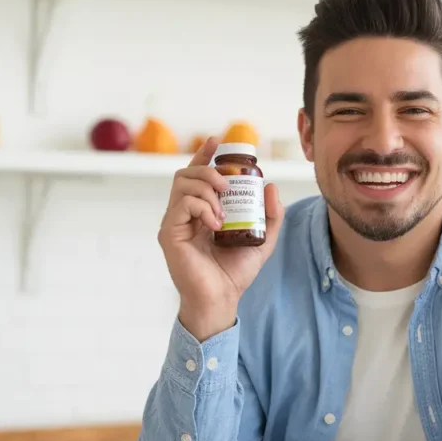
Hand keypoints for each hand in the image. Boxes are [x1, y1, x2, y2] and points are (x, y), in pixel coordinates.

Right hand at [157, 136, 284, 339]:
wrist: (222, 298)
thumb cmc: (235, 272)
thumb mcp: (262, 240)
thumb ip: (271, 216)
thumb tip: (271, 187)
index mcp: (201, 212)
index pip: (197, 176)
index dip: (204, 155)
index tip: (217, 142)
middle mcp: (184, 214)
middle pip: (186, 173)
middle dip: (208, 170)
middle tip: (227, 184)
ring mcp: (175, 223)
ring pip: (182, 184)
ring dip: (207, 189)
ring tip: (223, 210)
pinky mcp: (170, 233)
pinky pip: (182, 205)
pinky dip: (202, 208)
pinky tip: (216, 224)